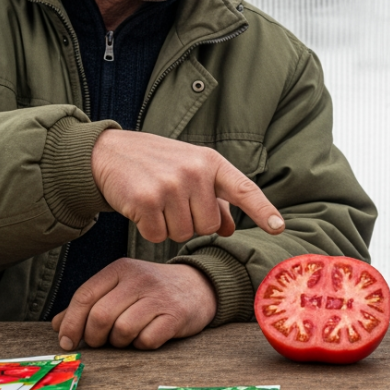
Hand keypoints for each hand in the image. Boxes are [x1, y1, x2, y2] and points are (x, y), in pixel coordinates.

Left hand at [51, 258, 216, 350]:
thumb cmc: (151, 290)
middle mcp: (138, 279)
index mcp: (120, 269)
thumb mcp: (120, 287)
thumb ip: (89, 303)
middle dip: (94, 337)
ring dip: (119, 342)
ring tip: (126, 337)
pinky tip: (147, 336)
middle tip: (101, 342)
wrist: (198, 285)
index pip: (84, 296)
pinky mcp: (176, 315)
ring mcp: (158, 296)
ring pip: (122, 330)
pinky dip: (142, 345)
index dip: (71, 323)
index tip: (67, 341)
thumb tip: (58, 325)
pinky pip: (147, 340)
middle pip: (100, 316)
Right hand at [91, 130, 283, 242]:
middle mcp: (194, 171)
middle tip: (173, 201)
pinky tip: (142, 208)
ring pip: (183, 234)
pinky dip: (149, 229)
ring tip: (157, 201)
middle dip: (191, 223)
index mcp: (210, 162)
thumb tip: (229, 230)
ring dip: (169, 226)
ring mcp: (170, 185)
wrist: (109, 152)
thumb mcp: (190, 173)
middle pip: (208, 226)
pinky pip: (158, 236)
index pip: (243, 188)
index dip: (262, 210)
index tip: (279, 227)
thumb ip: (213, 199)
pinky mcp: (146, 200)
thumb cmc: (156, 164)